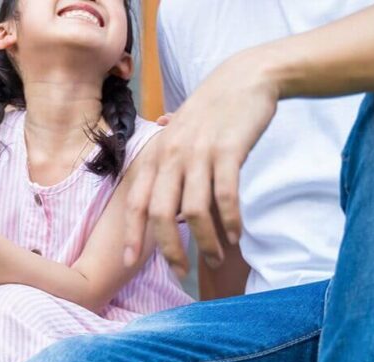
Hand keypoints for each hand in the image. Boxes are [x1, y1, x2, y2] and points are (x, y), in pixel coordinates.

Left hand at [124, 55, 279, 276]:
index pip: (136, 202)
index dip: (132, 234)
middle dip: (169, 250)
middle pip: (161, 214)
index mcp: (156, 154)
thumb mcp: (178, 135)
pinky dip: (229, 221)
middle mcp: (172, 155)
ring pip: (194, 211)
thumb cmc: (211, 112)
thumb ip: (165, 164)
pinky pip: (226, 195)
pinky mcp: (229, 151)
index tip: (129, 262)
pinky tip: (235, 236)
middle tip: (180, 271)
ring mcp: (200, 153)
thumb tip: (159, 191)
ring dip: (205, 242)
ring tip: (214, 259)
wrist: (245, 78)